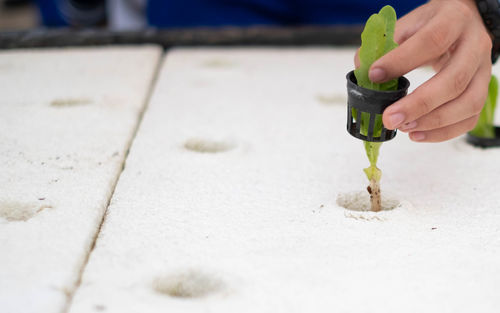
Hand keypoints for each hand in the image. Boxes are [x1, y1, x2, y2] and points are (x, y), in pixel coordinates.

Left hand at [362, 0, 492, 141]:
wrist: (463, 21)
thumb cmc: (431, 25)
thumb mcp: (407, 25)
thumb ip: (384, 47)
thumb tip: (362, 75)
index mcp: (453, 20)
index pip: (431, 41)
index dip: (402, 60)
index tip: (375, 75)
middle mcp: (475, 45)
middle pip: (454, 80)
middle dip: (419, 104)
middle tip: (390, 118)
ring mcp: (483, 71)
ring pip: (468, 103)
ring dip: (433, 122)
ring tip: (404, 128)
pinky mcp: (483, 91)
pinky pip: (469, 119)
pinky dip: (443, 132)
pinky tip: (417, 134)